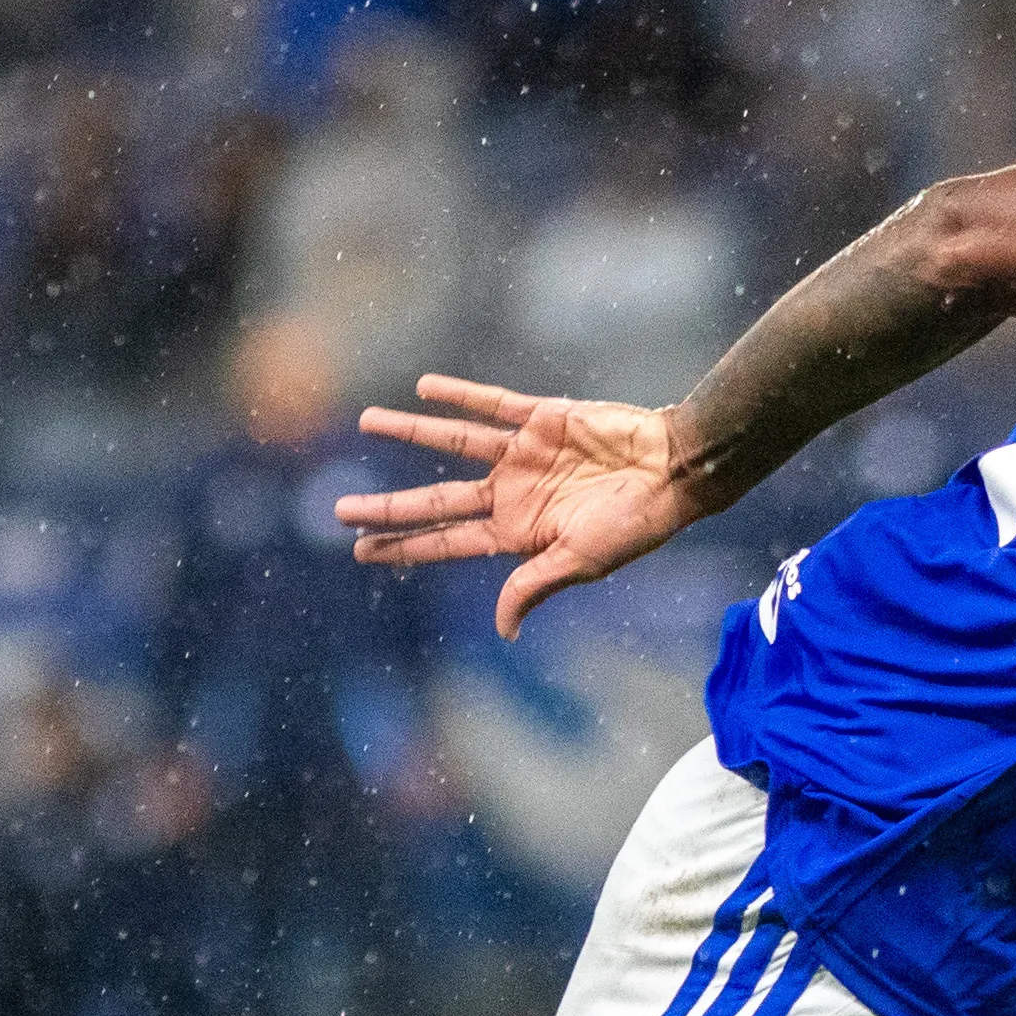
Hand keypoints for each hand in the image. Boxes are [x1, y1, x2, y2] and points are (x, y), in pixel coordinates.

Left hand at [337, 376, 707, 638]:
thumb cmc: (636, 524)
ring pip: (454, 441)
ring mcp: (526, 454)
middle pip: (437, 499)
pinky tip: (425, 387)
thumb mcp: (581, 562)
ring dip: (411, 431)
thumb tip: (502, 628)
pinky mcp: (544, 418)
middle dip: (390, 506)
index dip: (405, 547)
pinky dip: (460, 396)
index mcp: (520, 532)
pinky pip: (493, 404)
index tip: (361, 551)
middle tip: (339, 510)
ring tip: (367, 420)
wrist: (675, 470)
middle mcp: (515, 493)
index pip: (448, 540)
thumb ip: (534, 585)